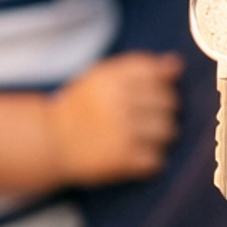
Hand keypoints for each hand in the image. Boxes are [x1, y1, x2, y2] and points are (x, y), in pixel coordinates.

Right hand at [50, 51, 182, 181]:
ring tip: (142, 139)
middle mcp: (120, 101)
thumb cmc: (80, 108)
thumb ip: (138, 68)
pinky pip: (157, 159)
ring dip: (160, 137)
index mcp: (113, 77)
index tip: (147, 95)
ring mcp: (123, 131)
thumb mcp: (101, 78)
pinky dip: (150, 161)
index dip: (160, 85)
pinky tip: (135, 157)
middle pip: (169, 102)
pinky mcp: (123, 159)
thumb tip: (176, 65)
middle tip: (145, 120)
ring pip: (169, 131)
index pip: (158, 74)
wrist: (49, 141)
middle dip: (162, 111)